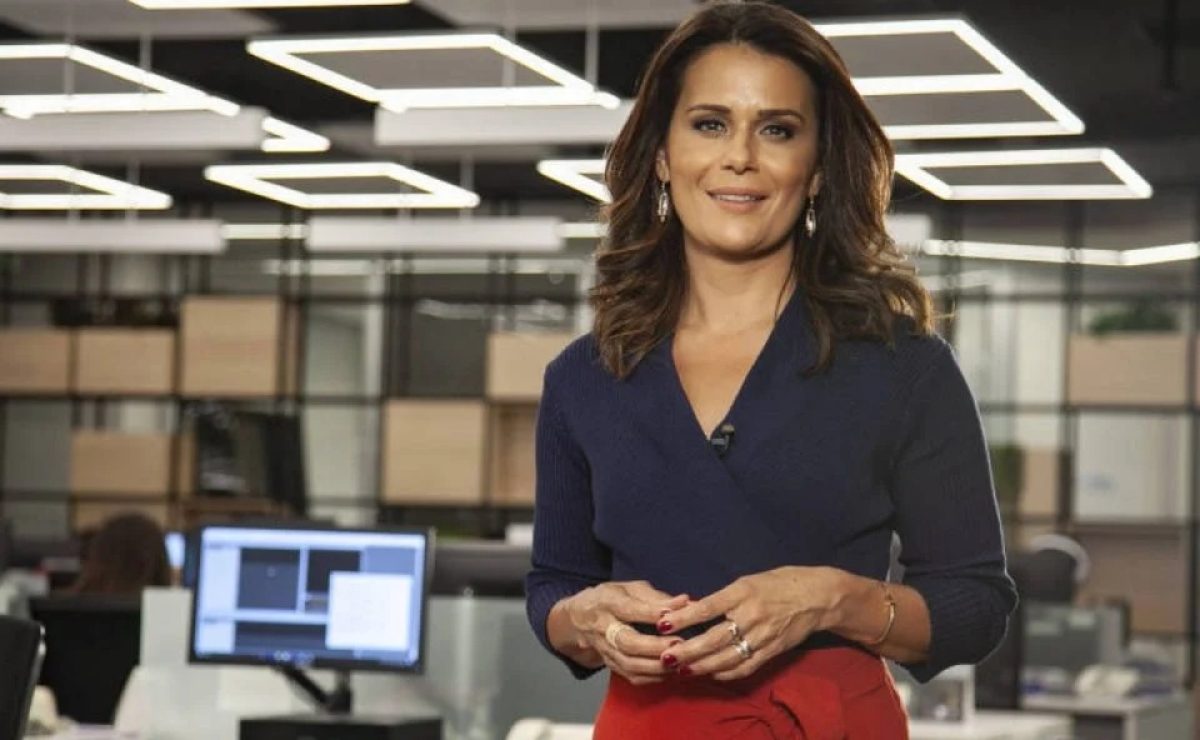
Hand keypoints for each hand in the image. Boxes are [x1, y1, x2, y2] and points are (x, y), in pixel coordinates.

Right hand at [559, 580, 688, 684]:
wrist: (577, 620)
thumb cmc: (609, 599)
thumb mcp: (628, 588)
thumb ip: (654, 596)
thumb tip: (683, 602)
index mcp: (607, 603)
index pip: (630, 609)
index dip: (652, 613)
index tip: (675, 613)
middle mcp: (603, 628)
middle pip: (627, 642)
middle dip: (655, 646)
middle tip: (679, 643)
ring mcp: (605, 650)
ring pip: (629, 664)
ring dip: (656, 666)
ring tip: (678, 661)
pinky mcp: (610, 665)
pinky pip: (631, 676)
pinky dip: (652, 677)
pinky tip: (670, 672)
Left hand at [656, 566, 844, 680]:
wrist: (818, 596)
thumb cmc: (780, 583)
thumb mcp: (749, 581)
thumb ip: (724, 597)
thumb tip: (694, 609)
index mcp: (743, 592)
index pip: (708, 607)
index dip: (684, 618)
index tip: (663, 624)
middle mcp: (752, 615)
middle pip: (714, 638)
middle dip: (688, 650)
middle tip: (666, 657)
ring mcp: (763, 636)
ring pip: (727, 657)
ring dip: (702, 666)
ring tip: (682, 669)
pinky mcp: (772, 651)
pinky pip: (746, 666)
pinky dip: (726, 673)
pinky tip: (710, 673)